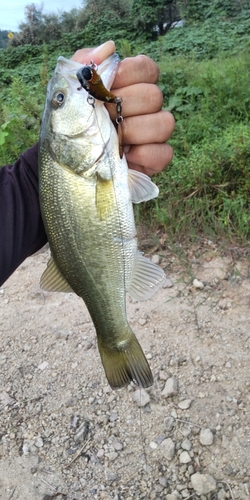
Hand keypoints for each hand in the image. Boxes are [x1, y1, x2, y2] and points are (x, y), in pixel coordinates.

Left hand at [71, 41, 174, 175]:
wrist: (64, 159)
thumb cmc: (68, 123)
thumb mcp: (68, 90)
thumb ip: (84, 64)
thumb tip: (109, 48)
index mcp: (128, 86)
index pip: (147, 68)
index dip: (129, 76)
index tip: (105, 88)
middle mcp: (145, 107)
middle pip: (155, 96)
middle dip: (124, 108)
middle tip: (103, 118)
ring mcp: (153, 134)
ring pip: (165, 123)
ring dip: (135, 131)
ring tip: (113, 139)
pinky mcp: (154, 159)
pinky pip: (165, 153)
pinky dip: (145, 155)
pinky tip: (125, 157)